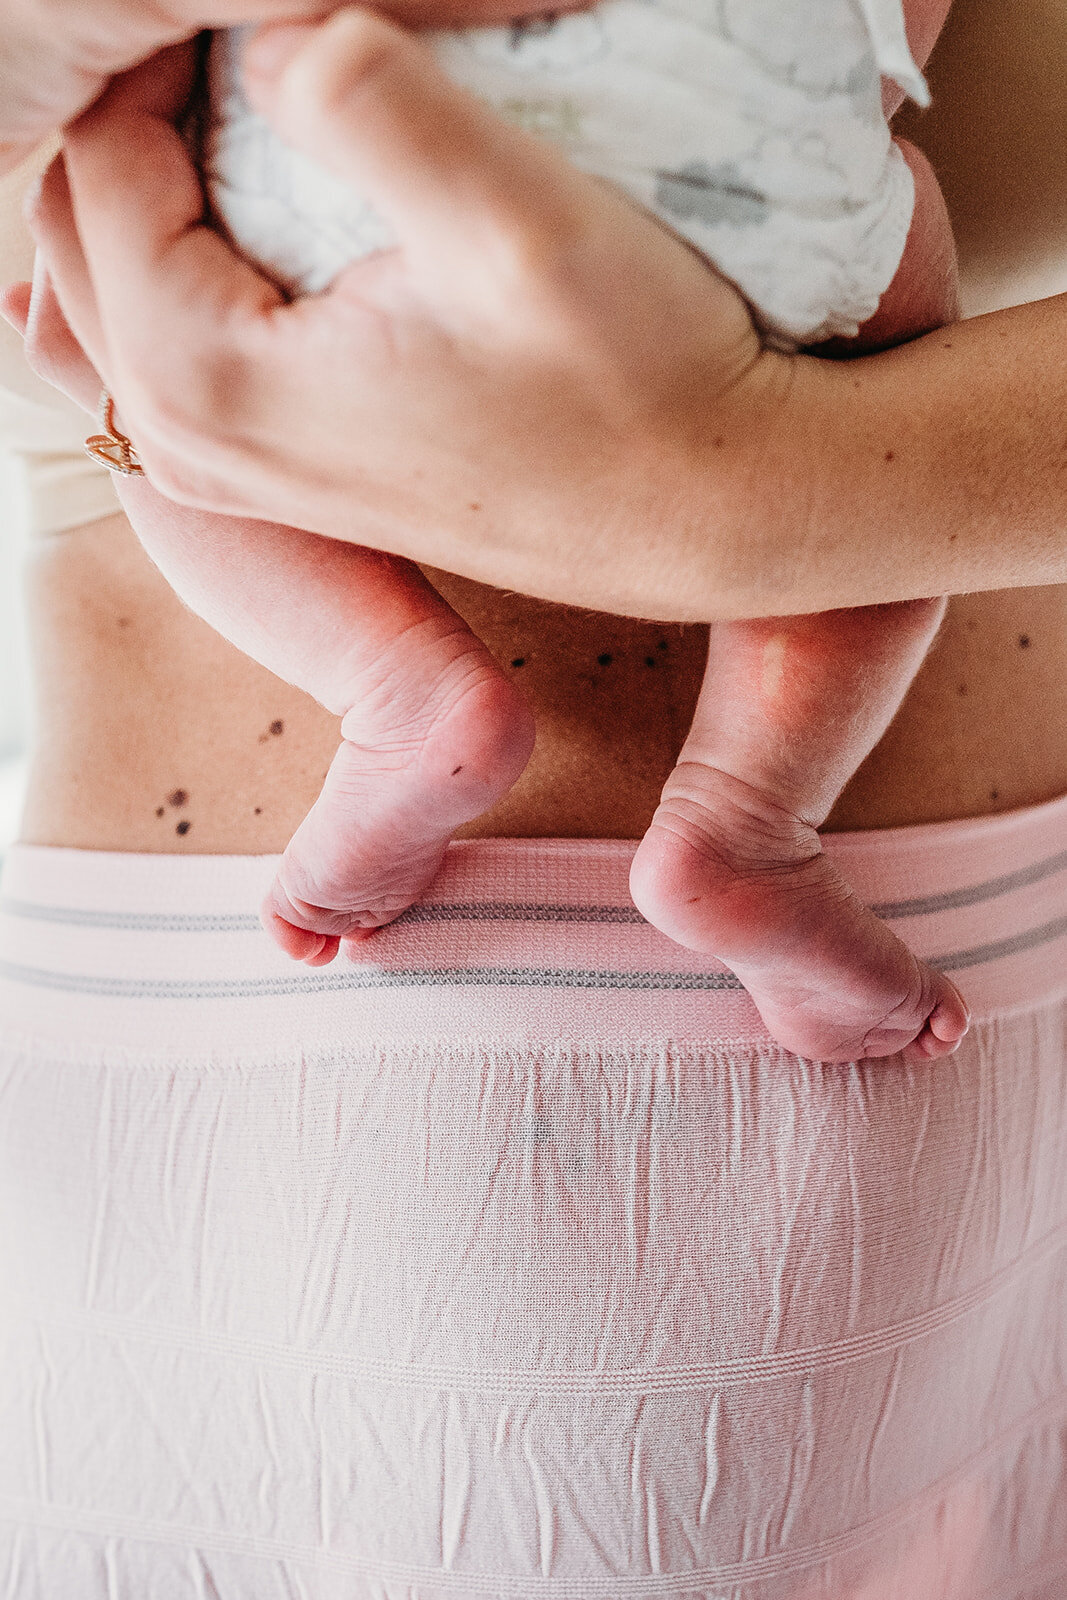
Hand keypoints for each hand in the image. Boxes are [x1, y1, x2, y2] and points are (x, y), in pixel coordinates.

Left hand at [25, 11, 786, 620]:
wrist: (709, 513)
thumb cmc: (638, 384)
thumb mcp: (513, 220)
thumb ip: (369, 99)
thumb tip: (272, 33)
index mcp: (206, 377)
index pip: (101, 158)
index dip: (156, 53)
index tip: (265, 13)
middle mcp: (192, 440)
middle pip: (86, 229)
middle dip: (140, 116)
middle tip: (246, 50)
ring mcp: (234, 469)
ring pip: (119, 287)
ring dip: (161, 184)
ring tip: (252, 112)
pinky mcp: (283, 471)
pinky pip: (174, 342)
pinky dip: (188, 258)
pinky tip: (253, 208)